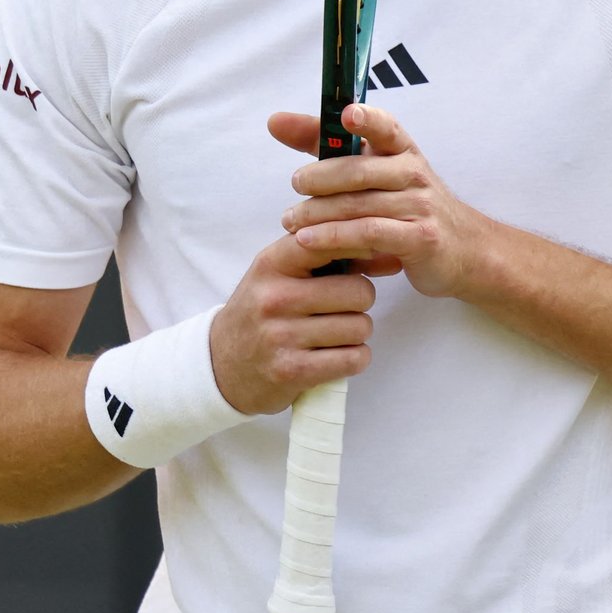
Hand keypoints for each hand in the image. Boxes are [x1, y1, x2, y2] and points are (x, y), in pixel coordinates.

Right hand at [209, 231, 375, 415]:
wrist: (220, 364)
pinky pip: (353, 359)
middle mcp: (274, 297)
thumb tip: (391, 254)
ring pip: (360, 327)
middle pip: (359, 291)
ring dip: (358, 333)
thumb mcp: (278, 273)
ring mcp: (281, 336)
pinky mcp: (292, 371)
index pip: (327, 241)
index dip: (359, 247)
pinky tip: (338, 355)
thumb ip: (324, 256)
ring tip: (337, 333)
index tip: (369, 256)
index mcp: (272, 264)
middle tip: (344, 308)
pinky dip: (355, 358)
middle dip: (361, 301)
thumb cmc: (262, 311)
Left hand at [268, 104, 490, 299]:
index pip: (386, 127)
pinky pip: (370, 235)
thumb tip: (276, 121)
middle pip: (360, 170)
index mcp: (402, 151)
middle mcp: (413, 174)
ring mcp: (420, 206)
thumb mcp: (376, 172)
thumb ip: (326, 145)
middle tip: (295, 184)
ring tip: (290, 221)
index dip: (368, 119)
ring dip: (318, 214)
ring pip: (359, 206)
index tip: (347, 114)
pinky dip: (335, 237)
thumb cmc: (409, 205)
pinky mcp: (420, 239)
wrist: (465, 250)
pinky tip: (309, 241)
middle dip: (321, 177)